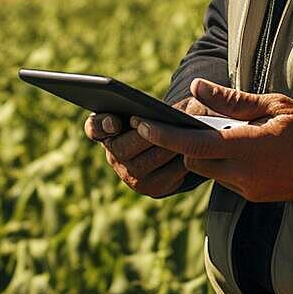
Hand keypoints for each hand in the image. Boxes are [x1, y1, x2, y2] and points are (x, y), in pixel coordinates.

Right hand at [83, 95, 212, 197]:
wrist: (170, 153)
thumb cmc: (160, 120)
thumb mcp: (157, 107)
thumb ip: (163, 105)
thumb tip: (189, 110)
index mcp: (108, 132)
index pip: (94, 127)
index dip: (101, 125)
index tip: (114, 122)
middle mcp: (114, 156)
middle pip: (125, 148)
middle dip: (148, 133)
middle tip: (167, 122)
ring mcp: (132, 176)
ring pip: (151, 160)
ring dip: (170, 146)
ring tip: (189, 132)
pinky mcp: (153, 188)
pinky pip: (170, 174)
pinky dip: (184, 160)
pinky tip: (197, 149)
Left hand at [129, 78, 292, 202]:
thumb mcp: (272, 105)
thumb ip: (232, 101)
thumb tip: (197, 89)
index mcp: (246, 148)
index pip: (193, 145)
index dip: (164, 135)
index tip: (142, 124)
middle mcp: (242, 174)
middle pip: (195, 161)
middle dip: (187, 144)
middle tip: (187, 122)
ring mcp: (247, 189)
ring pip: (209, 172)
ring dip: (207, 154)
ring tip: (220, 131)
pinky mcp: (253, 196)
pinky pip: (226, 180)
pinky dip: (223, 164)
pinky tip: (238, 147)